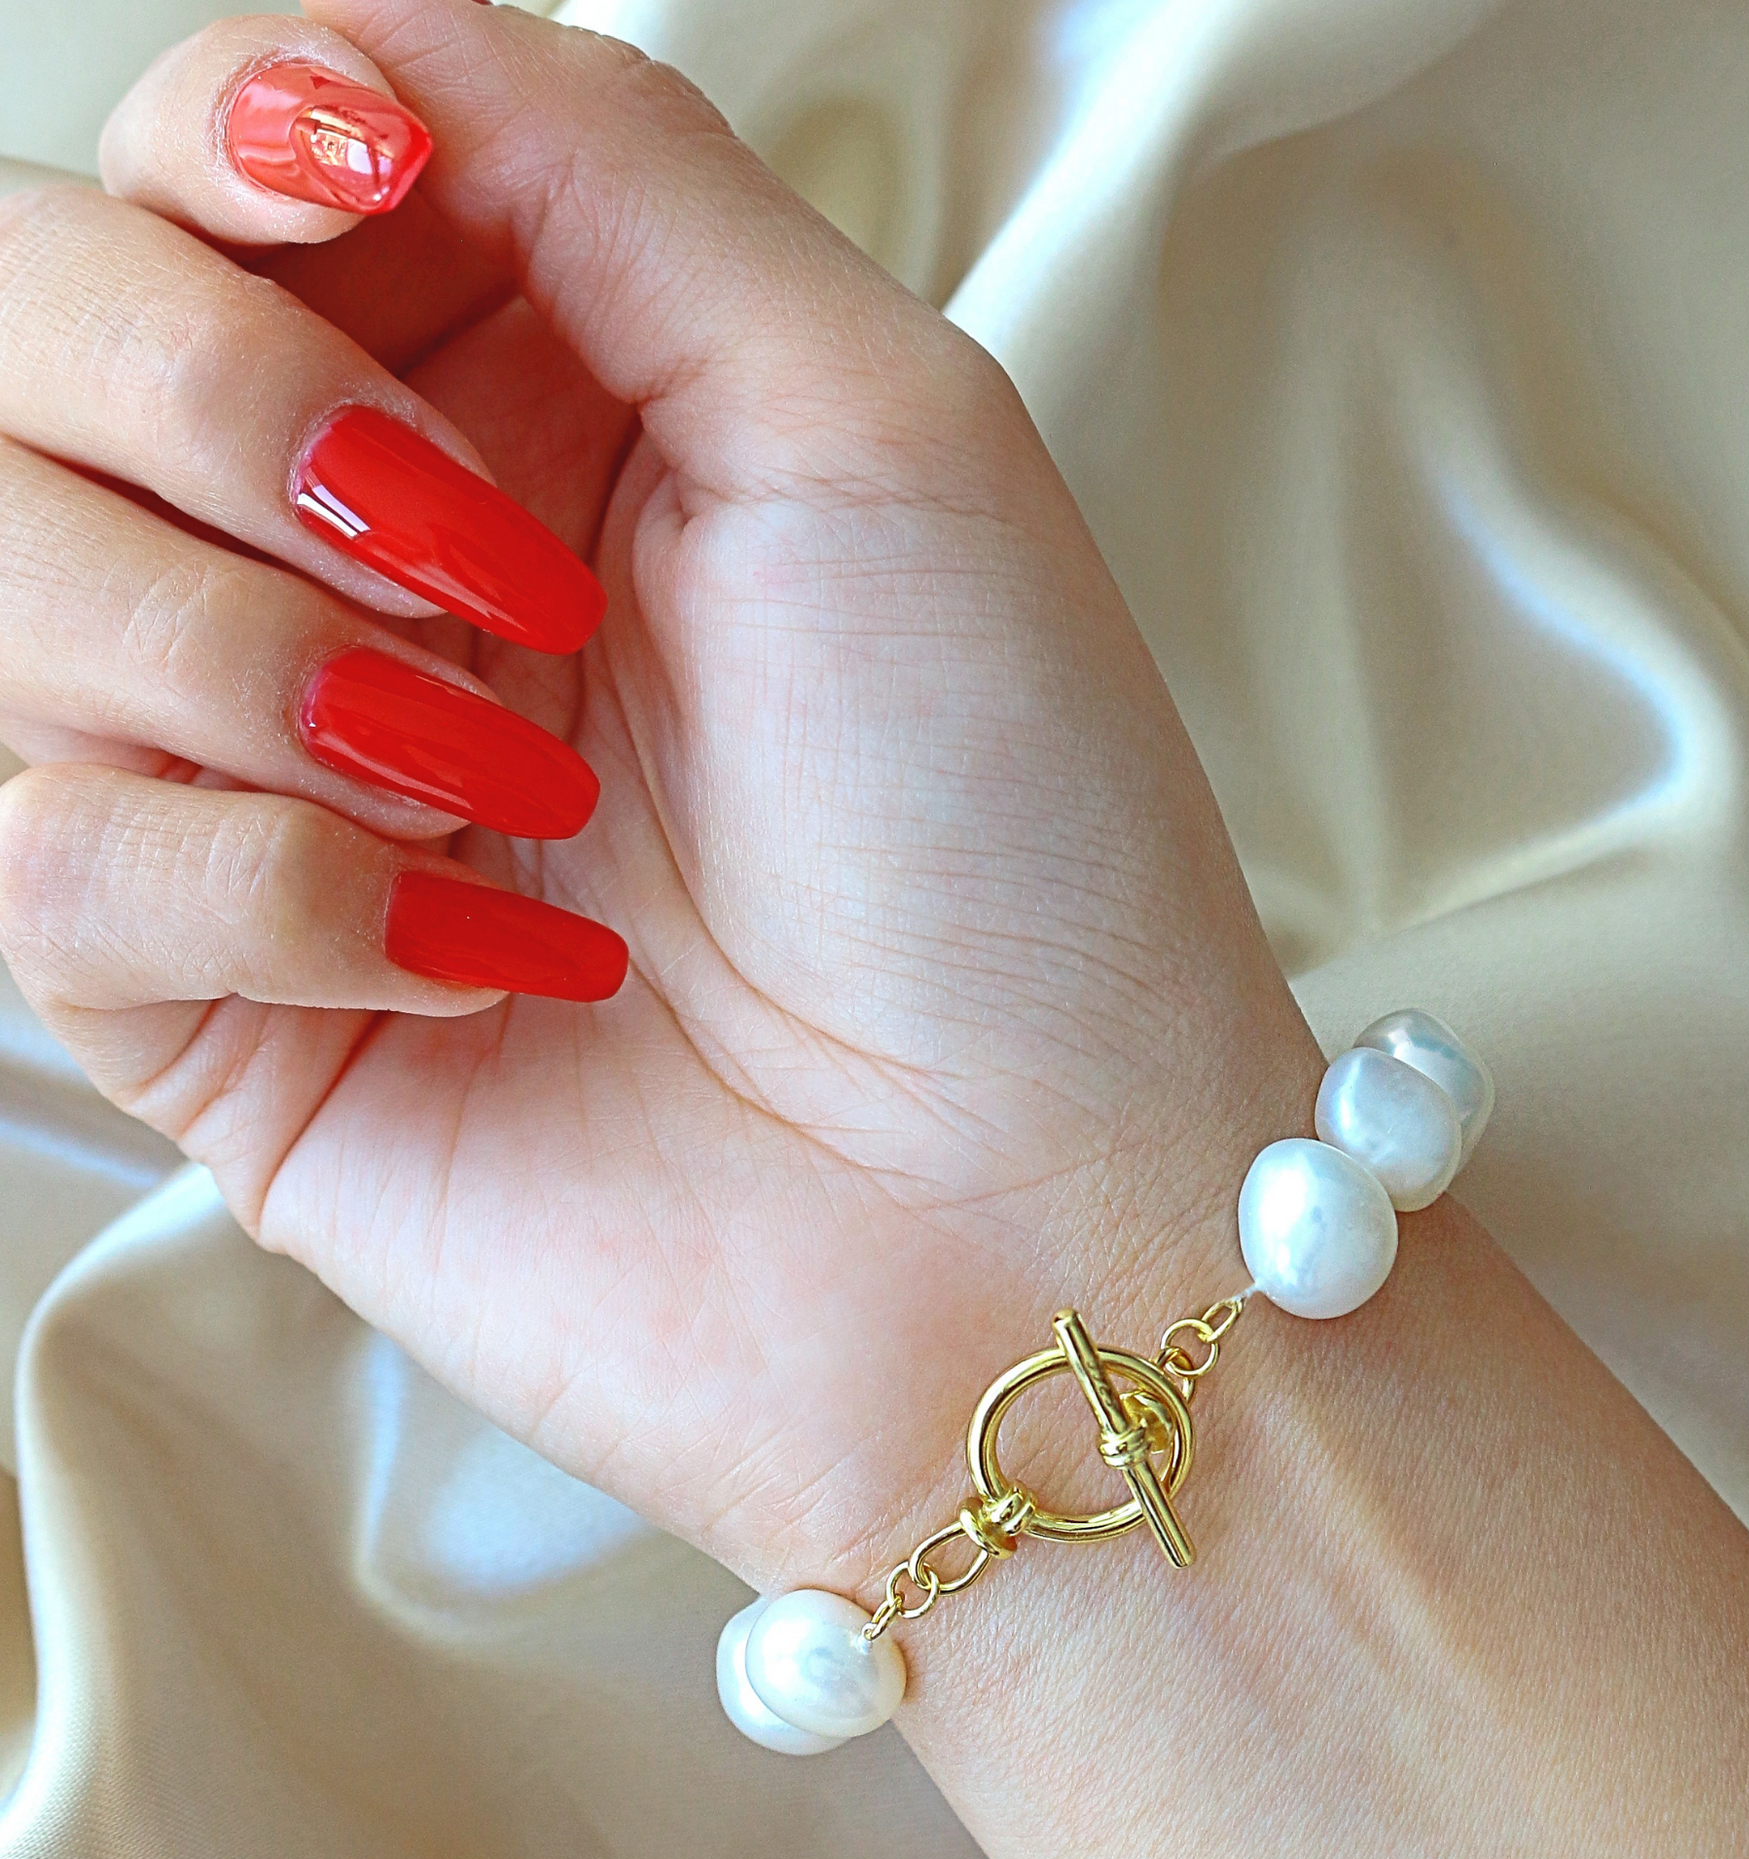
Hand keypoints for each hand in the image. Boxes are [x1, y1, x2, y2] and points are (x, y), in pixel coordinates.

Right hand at [0, 0, 1308, 1597]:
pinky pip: (43, 855)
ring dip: (251, 662)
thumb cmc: (1008, 841)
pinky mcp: (210, 1000)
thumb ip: (605, 174)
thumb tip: (351, 39)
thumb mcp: (872, 422)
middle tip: (464, 561)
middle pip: (28, 327)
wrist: (1018, 1217)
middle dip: (209, 395)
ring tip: (511, 791)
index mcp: (522, 396)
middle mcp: (362, 565)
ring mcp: (266, 782)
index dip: (224, 139)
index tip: (339, 182)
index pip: (215, 163)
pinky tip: (481, 964)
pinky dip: (265, 884)